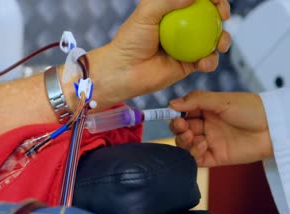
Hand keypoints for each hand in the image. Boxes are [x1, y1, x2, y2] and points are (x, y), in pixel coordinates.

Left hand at [109, 0, 230, 96]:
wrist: (124, 72)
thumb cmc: (130, 41)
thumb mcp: (146, 13)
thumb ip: (168, 0)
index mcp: (172, 11)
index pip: (197, 0)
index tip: (216, 0)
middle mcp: (182, 28)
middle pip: (210, 17)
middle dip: (222, 14)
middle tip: (223, 17)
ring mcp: (187, 46)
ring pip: (214, 40)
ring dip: (224, 39)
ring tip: (221, 45)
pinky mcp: (188, 65)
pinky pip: (207, 61)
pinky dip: (211, 61)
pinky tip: (205, 62)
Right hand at [169, 91, 272, 166]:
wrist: (273, 128)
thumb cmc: (251, 109)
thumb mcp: (222, 100)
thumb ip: (196, 100)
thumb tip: (171, 103)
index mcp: (206, 111)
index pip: (183, 114)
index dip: (175, 115)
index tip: (173, 115)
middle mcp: (206, 126)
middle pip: (181, 130)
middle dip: (178, 129)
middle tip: (183, 126)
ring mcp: (210, 142)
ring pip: (185, 145)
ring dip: (184, 141)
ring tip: (193, 136)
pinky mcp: (216, 157)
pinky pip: (196, 159)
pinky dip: (193, 154)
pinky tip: (202, 145)